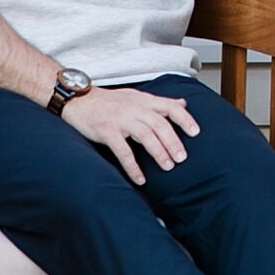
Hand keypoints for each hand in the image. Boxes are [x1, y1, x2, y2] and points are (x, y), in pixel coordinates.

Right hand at [61, 85, 199, 184]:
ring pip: (145, 135)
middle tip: (182, 158)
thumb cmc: (108, 101)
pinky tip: (140, 178)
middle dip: (173, 142)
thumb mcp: (136, 96)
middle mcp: (134, 108)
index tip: (196, 132)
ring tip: (168, 167)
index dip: (184, 119)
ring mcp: (120, 119)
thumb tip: (183, 104)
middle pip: (160, 124)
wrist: (78, 99)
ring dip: (158, 152)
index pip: (169, 106)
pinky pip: (123, 150)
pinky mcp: (106, 131)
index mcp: (143, 100)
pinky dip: (133, 166)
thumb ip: (159, 102)